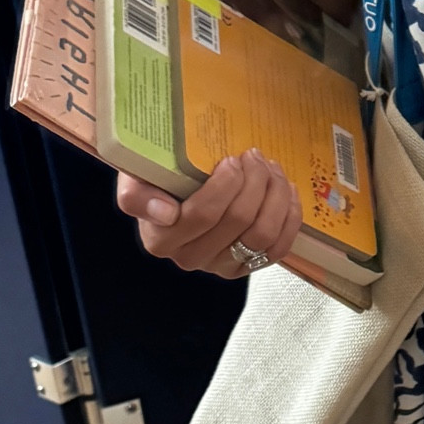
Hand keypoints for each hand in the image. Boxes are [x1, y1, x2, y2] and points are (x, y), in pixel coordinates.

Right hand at [117, 151, 303, 279]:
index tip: (232, 159)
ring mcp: (220, 266)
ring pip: (262, 234)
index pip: (203, 215)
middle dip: (256, 181)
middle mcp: (190, 258)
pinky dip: (289, 217)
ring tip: (271, 169)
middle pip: (239, 220)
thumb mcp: (135, 177)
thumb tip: (164, 213)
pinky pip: (278, 248)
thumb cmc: (157, 180)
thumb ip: (136, 194)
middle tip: (255, 155)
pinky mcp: (245, 267)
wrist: (172, 193)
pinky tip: (286, 192)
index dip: (226, 185)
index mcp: (161, 238)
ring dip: (276, 196)